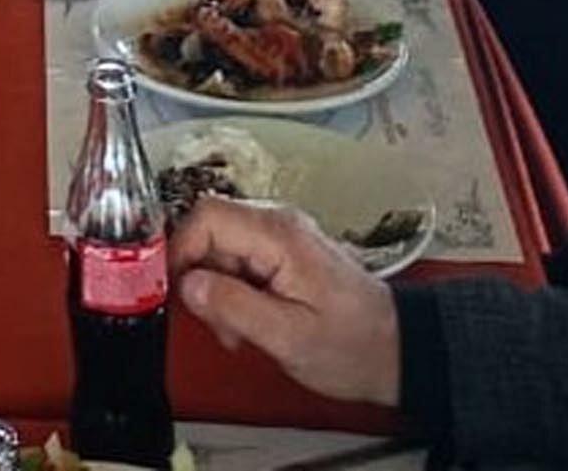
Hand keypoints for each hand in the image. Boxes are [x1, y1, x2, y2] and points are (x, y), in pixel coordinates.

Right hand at [173, 196, 402, 408]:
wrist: (396, 349)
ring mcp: (280, 237)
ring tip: (237, 330)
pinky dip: (231, 292)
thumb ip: (234, 307)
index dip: (179, 251)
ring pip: (218, 249)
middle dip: (198, 277)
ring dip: (215, 290)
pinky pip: (237, 261)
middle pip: (208, 230)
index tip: (171, 289)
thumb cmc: (355, 346)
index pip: (206, 217)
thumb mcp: (289, 337)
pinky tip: (248, 322)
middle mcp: (278, 225)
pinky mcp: (281, 253)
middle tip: (213, 320)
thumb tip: (189, 285)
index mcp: (280, 236)